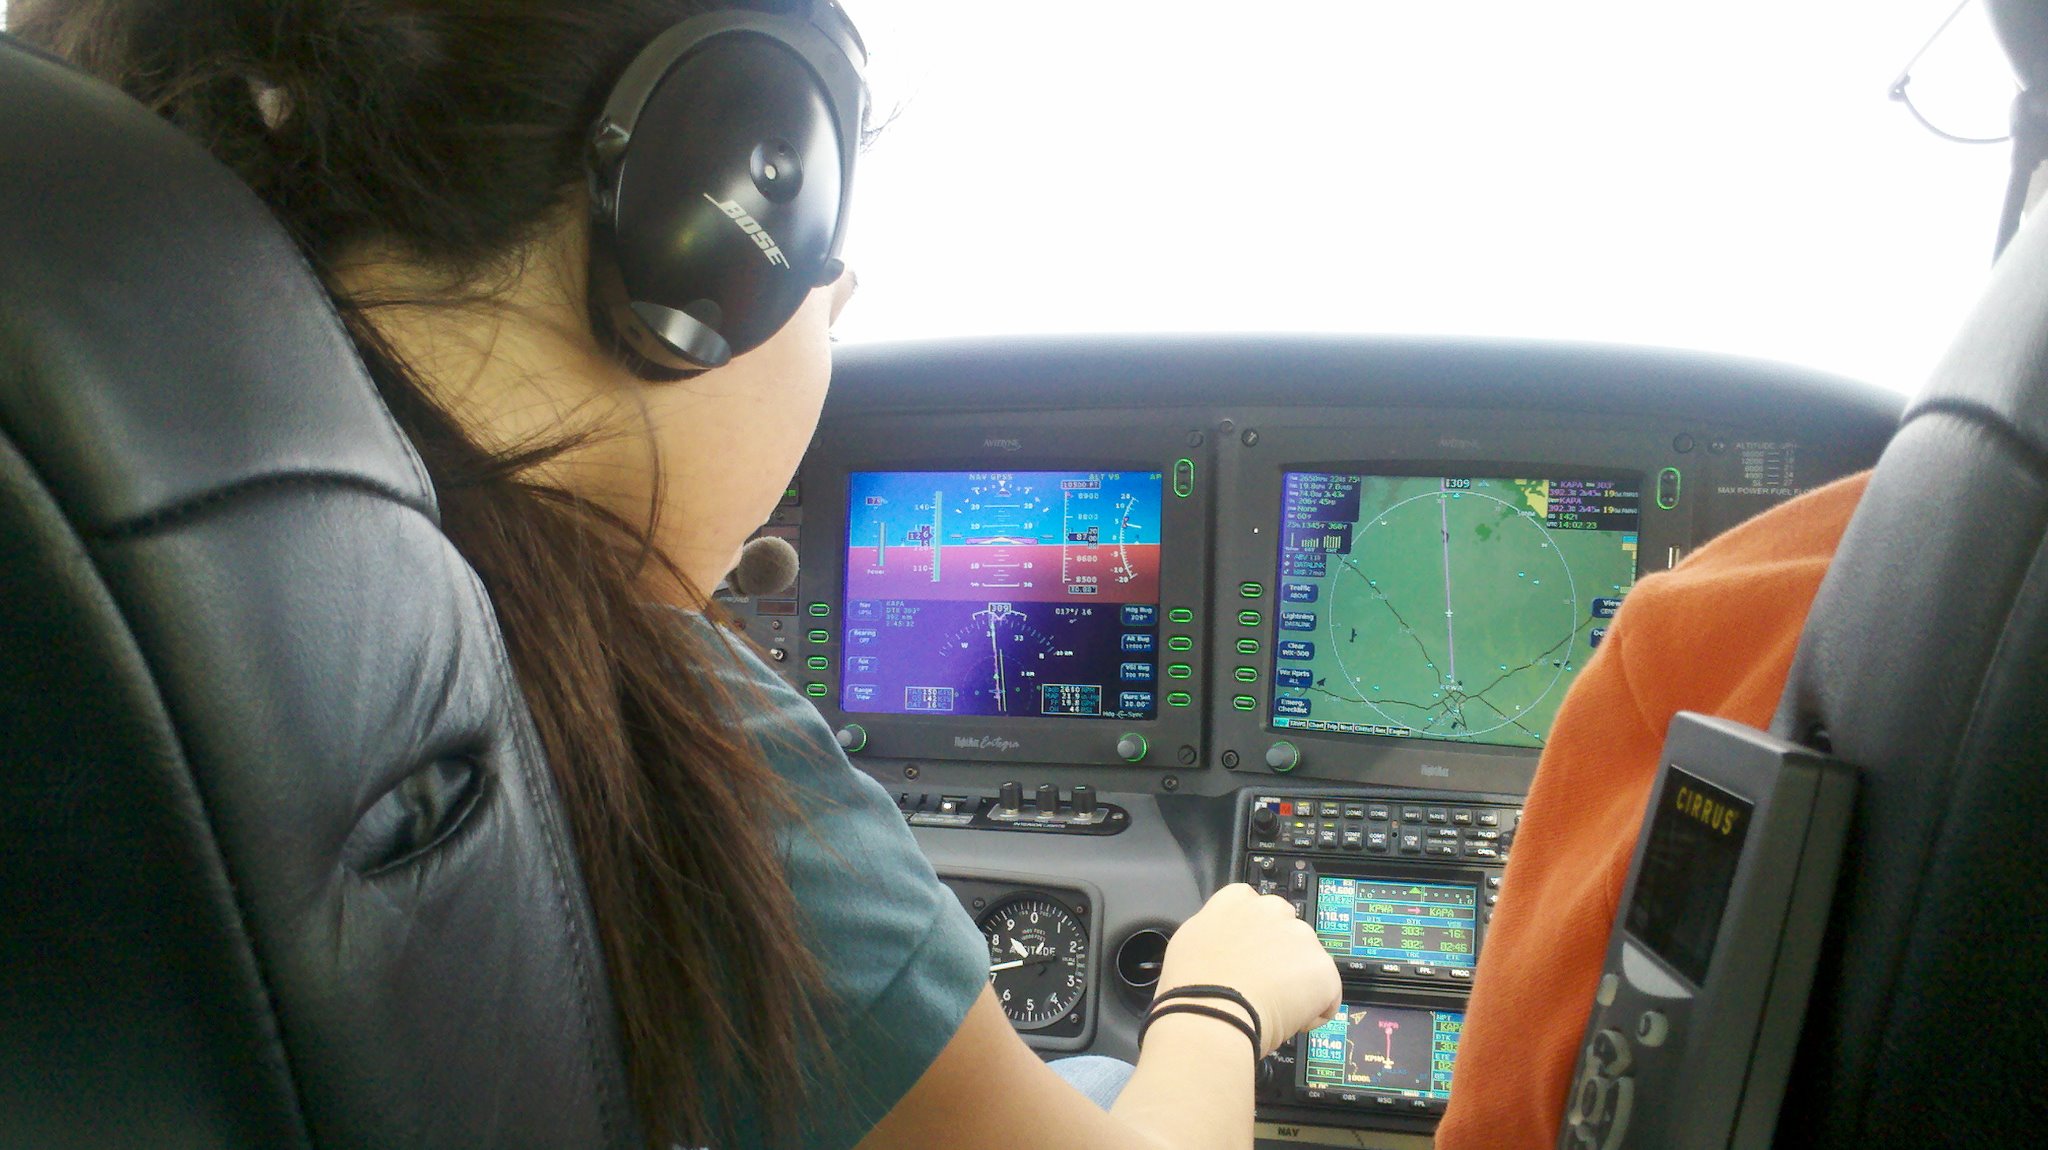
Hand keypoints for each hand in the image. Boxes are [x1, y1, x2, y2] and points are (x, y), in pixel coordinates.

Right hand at [1153, 883, 1341, 1057]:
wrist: (1211, 1013)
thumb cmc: (1190, 986)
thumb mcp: (1190, 942)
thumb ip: (1215, 931)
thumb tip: (1225, 946)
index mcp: (1235, 900)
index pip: (1254, 904)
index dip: (1254, 934)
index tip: (1248, 956)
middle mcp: (1270, 909)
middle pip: (1286, 927)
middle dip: (1280, 952)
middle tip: (1262, 983)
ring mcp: (1300, 936)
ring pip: (1308, 958)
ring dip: (1298, 979)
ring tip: (1275, 1007)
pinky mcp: (1322, 967)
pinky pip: (1328, 991)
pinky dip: (1317, 1009)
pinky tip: (1292, 1022)